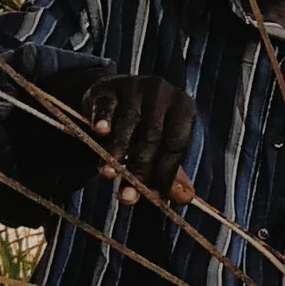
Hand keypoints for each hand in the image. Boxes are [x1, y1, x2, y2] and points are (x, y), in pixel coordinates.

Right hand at [70, 69, 196, 208]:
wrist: (115, 95)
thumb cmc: (144, 126)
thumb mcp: (161, 145)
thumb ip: (172, 172)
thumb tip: (186, 199)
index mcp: (183, 107)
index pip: (176, 144)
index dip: (165, 172)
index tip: (153, 196)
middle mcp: (162, 93)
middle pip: (152, 135)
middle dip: (139, 169)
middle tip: (127, 195)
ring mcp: (135, 86)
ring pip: (128, 122)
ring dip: (117, 151)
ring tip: (107, 174)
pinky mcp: (108, 86)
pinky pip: (105, 105)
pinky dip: (102, 119)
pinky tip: (99, 133)